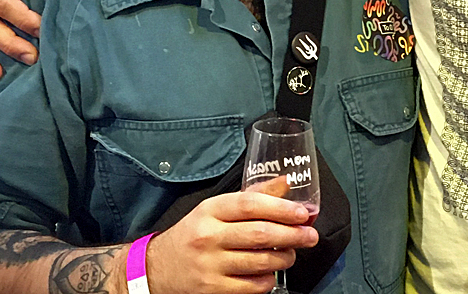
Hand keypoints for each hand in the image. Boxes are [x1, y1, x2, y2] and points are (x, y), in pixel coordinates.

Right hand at [146, 178, 318, 293]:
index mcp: (210, 210)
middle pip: (259, 234)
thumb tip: (285, 183)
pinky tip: (269, 273)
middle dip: (292, 235)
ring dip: (284, 258)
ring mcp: (209, 265)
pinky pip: (251, 286)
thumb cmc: (194, 234)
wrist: (158, 267)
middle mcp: (208, 236)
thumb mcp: (216, 209)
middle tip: (310, 235)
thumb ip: (252, 196)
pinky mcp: (212, 289)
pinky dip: (268, 280)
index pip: (249, 204)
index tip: (302, 213)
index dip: (280, 208)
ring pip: (259, 262)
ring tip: (291, 254)